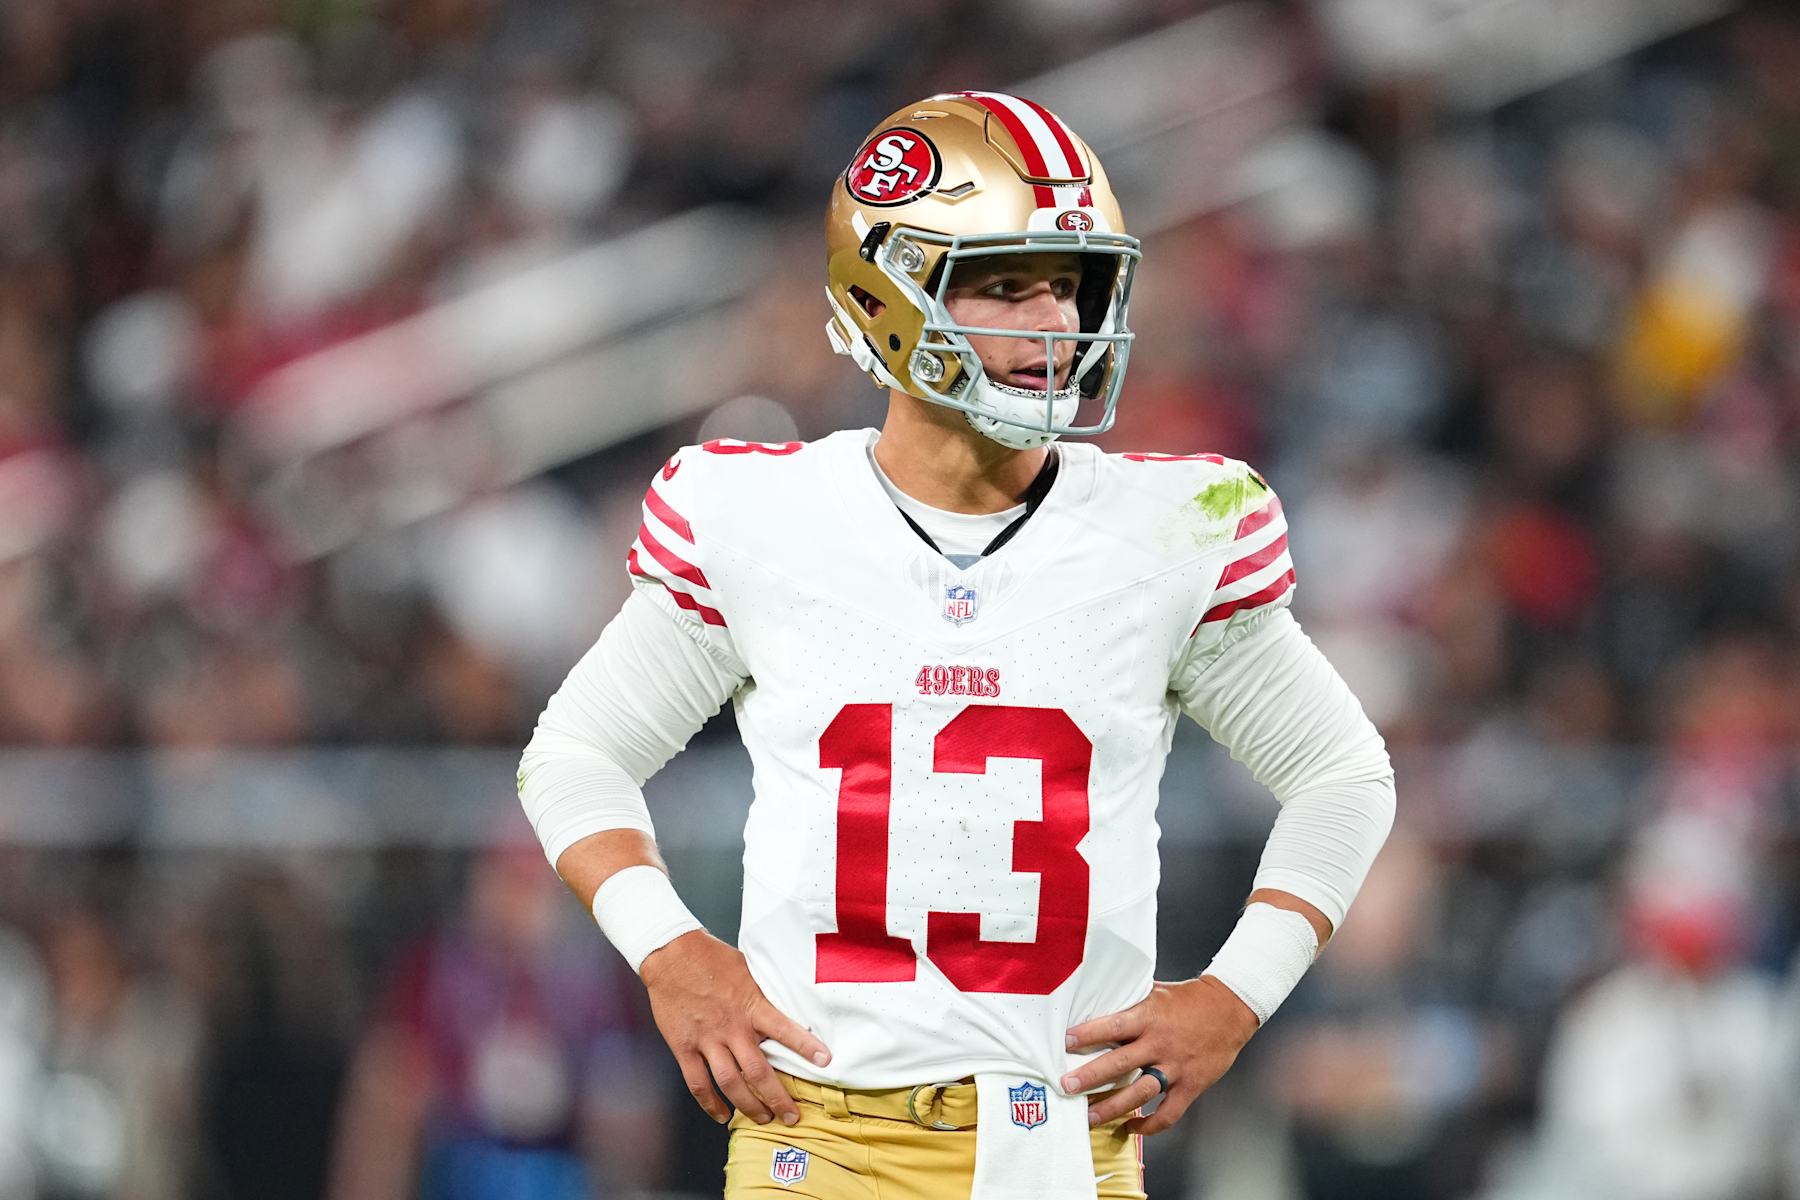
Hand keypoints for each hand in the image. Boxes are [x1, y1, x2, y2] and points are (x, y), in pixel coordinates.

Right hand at [640, 930, 831, 1126]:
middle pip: (758, 1072)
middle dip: (778, 1098)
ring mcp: (706, 1040)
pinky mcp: (684, 1047)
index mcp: (750, 1005)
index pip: (784, 1029)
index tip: (825, 1061)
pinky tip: (722, 1115)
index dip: (806, 1047)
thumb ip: (764, 991)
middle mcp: (730, 1027)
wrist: (671, 955)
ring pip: (730, 1083)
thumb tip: (788, 999)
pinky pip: (698, 1083)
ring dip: (749, 1106)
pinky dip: (710, 1104)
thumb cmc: (712, 957)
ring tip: (764, 1119)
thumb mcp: (748, 968)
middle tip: (792, 1117)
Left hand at [1061, 975, 1259, 1134]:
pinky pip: (1168, 1113)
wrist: (1230, 1009)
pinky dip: (1149, 1126)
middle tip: (1066, 1086)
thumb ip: (1129, 1000)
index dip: (1088, 1034)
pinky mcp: (1190, 1086)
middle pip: (1120, 1063)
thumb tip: (1097, 998)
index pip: (1114, 1025)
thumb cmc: (1189, 998)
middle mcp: (1160, 1043)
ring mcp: (1175, 1067)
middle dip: (1090, 1077)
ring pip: (1140, 1093)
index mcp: (1149, 1016)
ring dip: (1113, 1107)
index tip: (1065, 1041)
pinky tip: (1130, 1128)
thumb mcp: (1156, 991)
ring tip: (1089, 1117)